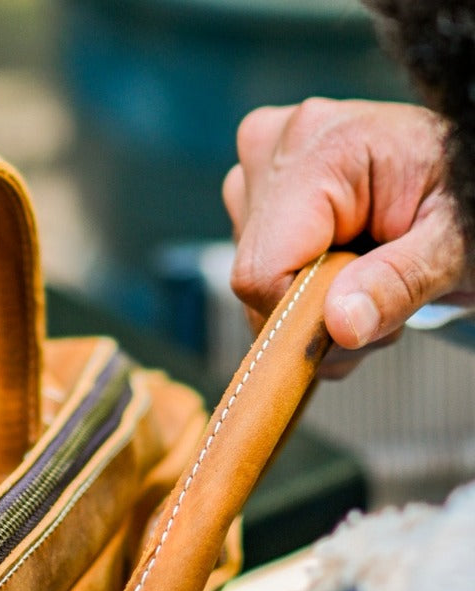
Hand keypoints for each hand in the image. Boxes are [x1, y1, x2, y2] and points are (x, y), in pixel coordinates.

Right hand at [223, 98, 474, 366]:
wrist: (464, 173)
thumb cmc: (464, 198)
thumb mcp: (453, 244)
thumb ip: (399, 283)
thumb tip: (341, 324)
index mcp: (321, 149)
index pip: (263, 272)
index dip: (303, 318)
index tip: (358, 324)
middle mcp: (274, 148)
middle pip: (254, 280)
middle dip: (311, 313)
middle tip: (377, 298)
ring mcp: (259, 169)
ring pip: (253, 281)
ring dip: (308, 305)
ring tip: (365, 276)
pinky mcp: (254, 190)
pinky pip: (255, 268)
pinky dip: (298, 288)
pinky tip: (341, 268)